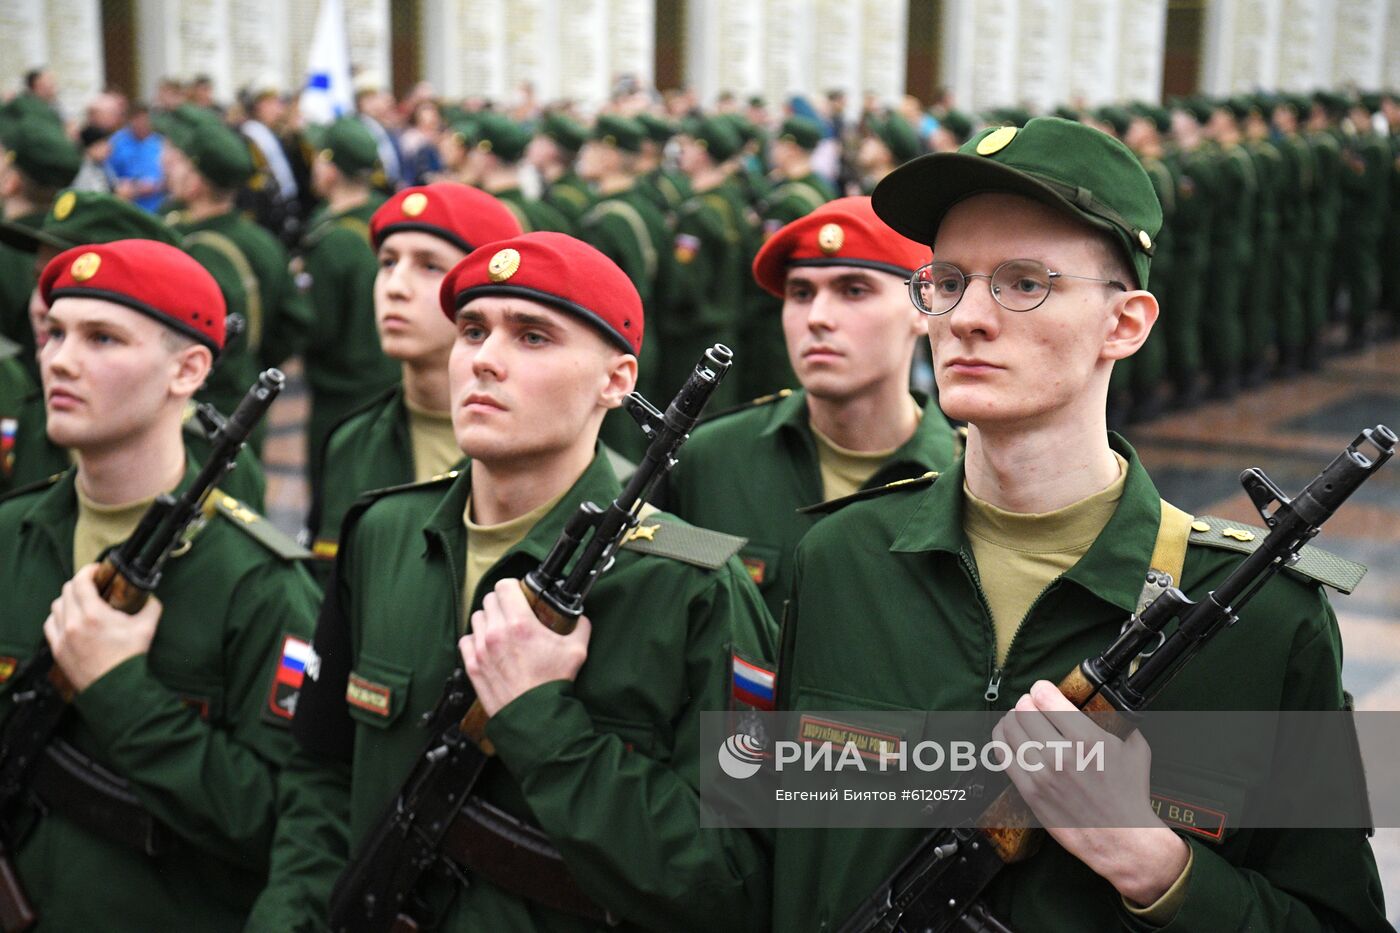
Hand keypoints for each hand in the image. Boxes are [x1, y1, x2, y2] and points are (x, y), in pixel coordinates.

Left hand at [44, 564, 160, 692]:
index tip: (97, 571)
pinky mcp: (57, 649)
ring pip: (56, 606)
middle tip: (92, 586)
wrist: (116, 687)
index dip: (88, 571)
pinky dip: (58, 617)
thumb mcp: (147, 628)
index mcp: (94, 614)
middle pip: (66, 591)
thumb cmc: (129, 658)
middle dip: (79, 584)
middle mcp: (73, 623)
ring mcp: (62, 637)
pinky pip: (50, 624)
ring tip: (81, 603)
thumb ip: (150, 607)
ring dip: (68, 600)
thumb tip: (150, 597)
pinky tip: (70, 620)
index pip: (81, 582)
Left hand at [458, 579, 590, 716]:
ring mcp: (481, 649)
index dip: (513, 586)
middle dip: (502, 602)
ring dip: (489, 620)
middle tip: (514, 612)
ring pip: (477, 618)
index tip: (520, 594)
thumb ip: (580, 626)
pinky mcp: (473, 665)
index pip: (504, 586)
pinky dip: (475, 639)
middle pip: (489, 599)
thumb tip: (580, 617)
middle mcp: (496, 633)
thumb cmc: (553, 684)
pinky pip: (466, 640)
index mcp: (520, 623)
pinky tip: (488, 646)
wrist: (535, 716)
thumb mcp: (577, 650)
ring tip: (501, 630)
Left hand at [993, 680, 1188, 906]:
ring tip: (1018, 717)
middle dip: (1026, 702)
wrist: (1121, 837)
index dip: (1041, 689)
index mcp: (1087, 739)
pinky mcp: (1030, 792)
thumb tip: (1100, 703)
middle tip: (1031, 704)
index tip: (1042, 690)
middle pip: (1024, 710)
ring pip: (1009, 730)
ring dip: (1012, 718)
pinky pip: (1002, 755)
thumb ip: (1115, 721)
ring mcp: (1042, 774)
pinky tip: (1006, 734)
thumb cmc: (1129, 794)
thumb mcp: (1133, 747)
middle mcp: (1061, 754)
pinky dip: (1001, 738)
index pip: (1046, 698)